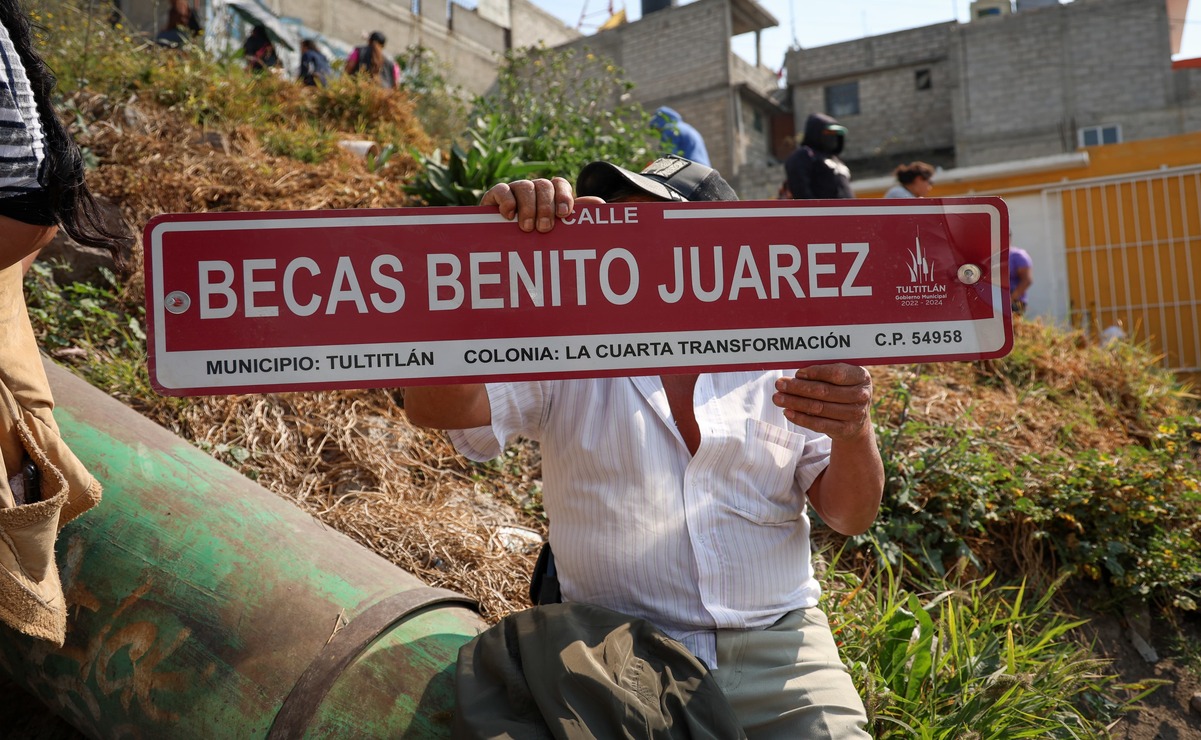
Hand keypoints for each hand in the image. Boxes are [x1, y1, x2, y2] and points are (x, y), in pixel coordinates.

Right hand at [481, 178, 603, 232]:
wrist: (506, 251)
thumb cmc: (538, 239)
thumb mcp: (560, 231)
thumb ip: (579, 217)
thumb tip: (600, 203)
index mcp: (551, 194)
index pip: (560, 183)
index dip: (563, 195)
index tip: (564, 214)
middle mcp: (534, 190)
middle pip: (543, 185)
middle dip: (545, 206)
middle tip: (544, 228)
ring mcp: (514, 191)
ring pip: (524, 187)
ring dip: (528, 206)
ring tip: (527, 227)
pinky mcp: (494, 197)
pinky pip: (501, 189)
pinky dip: (506, 200)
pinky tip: (509, 214)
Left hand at [773, 363, 872, 440]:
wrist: (856, 418)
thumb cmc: (842, 389)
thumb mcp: (839, 377)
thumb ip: (823, 372)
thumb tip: (797, 375)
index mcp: (861, 376)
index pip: (837, 374)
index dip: (816, 373)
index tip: (797, 373)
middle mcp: (862, 395)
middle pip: (825, 391)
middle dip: (798, 388)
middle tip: (779, 384)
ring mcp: (855, 414)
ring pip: (819, 408)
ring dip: (795, 402)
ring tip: (778, 398)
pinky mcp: (845, 429)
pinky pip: (819, 424)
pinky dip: (800, 418)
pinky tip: (787, 412)